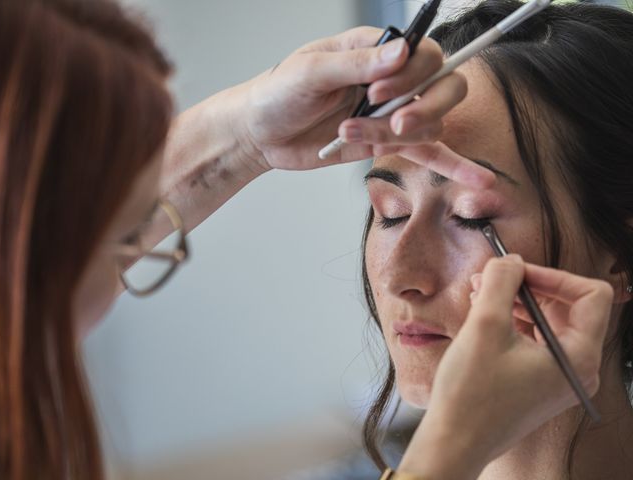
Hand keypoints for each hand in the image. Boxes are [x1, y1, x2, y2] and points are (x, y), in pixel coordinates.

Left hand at [237, 27, 494, 187]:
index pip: (422, 54)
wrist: (259, 134)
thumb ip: (356, 64)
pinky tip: (478, 180)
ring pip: (428, 124)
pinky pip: (424, 153)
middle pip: (443, 85)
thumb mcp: (310, 72)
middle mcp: (389, 81)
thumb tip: (400, 53)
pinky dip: (452, 165)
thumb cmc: (278, 93)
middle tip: (391, 122)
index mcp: (373, 52)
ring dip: (391, 137)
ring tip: (348, 133)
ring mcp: (389, 113)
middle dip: (422, 108)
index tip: (374, 93)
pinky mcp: (382, 143)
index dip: (411, 76)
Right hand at [398, 255, 612, 479]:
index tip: (518, 273)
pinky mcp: (538, 380)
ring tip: (480, 292)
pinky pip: (534, 338)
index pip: (591, 295)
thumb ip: (501, 282)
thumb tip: (510, 260)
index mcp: (578, 356)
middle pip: (568, 305)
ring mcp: (558, 375)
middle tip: (493, 277)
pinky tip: (482, 312)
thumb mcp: (485, 327)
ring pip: (547, 320)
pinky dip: (511, 320)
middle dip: (529, 285)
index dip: (555, 276)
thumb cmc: (472, 395)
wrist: (454, 441)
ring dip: (515, 300)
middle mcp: (576, 367)